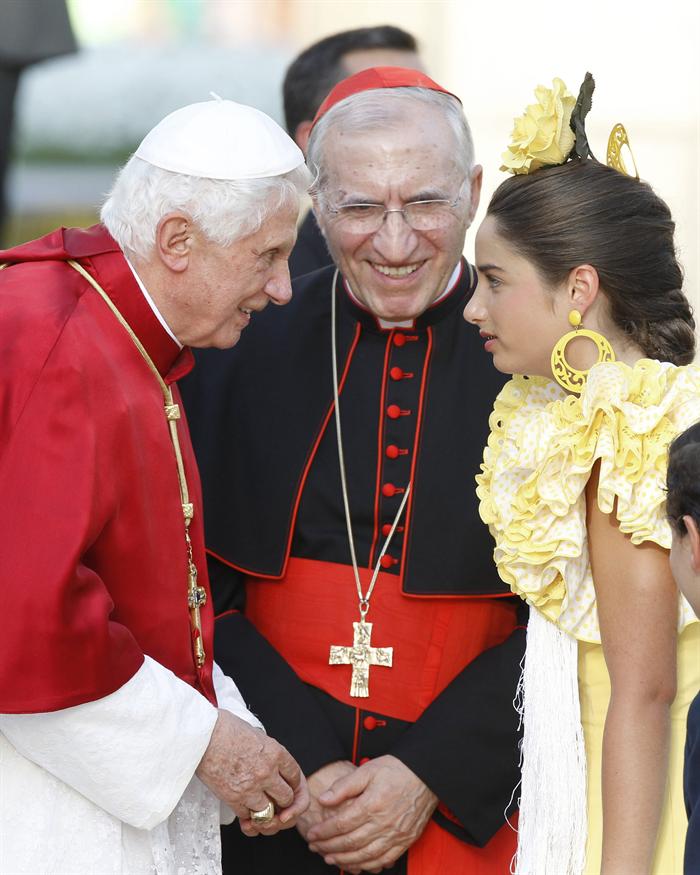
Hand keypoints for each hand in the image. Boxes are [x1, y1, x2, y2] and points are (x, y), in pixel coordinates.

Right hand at [196, 709, 308, 835]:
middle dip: (283, 803)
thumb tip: (274, 766)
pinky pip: (248, 816)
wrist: (202, 735)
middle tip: (275, 802)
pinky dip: (247, 816)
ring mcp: (251, 787)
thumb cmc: (226, 729)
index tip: (288, 787)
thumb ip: (268, 752)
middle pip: (287, 798)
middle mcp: (267, 771)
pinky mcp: (234, 798)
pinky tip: (244, 809)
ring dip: (266, 812)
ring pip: (270, 813)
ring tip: (260, 808)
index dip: (294, 785)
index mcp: (276, 752)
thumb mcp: (257, 735)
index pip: (296, 777)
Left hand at [307, 755, 437, 872]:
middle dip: (329, 847)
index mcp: (373, 804)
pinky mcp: (405, 841)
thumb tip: (324, 799)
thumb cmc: (396, 770)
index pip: (342, 824)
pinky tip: (356, 863)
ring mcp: (396, 834)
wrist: (425, 775)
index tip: (313, 834)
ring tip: (330, 858)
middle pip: (351, 842)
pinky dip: (367, 865)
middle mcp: (384, 822)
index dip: (324, 832)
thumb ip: (344, 785)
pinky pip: (383, 860)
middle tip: (316, 848)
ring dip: (345, 860)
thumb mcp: (368, 770)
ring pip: (365, 855)